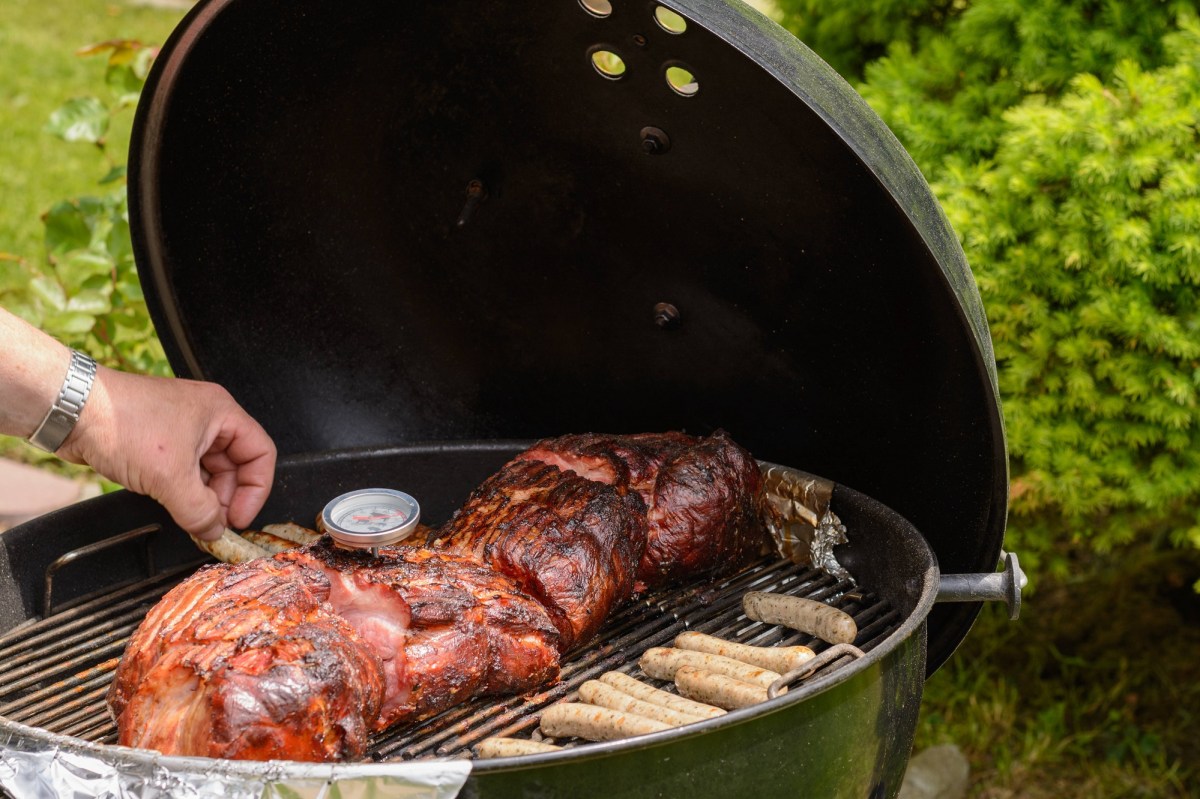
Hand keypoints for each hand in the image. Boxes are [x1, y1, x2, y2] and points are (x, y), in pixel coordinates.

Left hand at [57, 367, 276, 541]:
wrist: (72, 410)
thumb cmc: (122, 422)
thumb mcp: (170, 477)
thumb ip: (199, 511)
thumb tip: (213, 531)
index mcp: (222, 413)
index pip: (260, 453)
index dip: (255, 490)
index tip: (239, 518)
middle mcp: (206, 418)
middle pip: (235, 465)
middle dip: (226, 498)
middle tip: (213, 525)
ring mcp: (181, 429)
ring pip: (208, 470)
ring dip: (203, 497)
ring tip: (193, 520)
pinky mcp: (159, 442)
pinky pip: (184, 471)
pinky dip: (184, 492)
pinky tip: (175, 508)